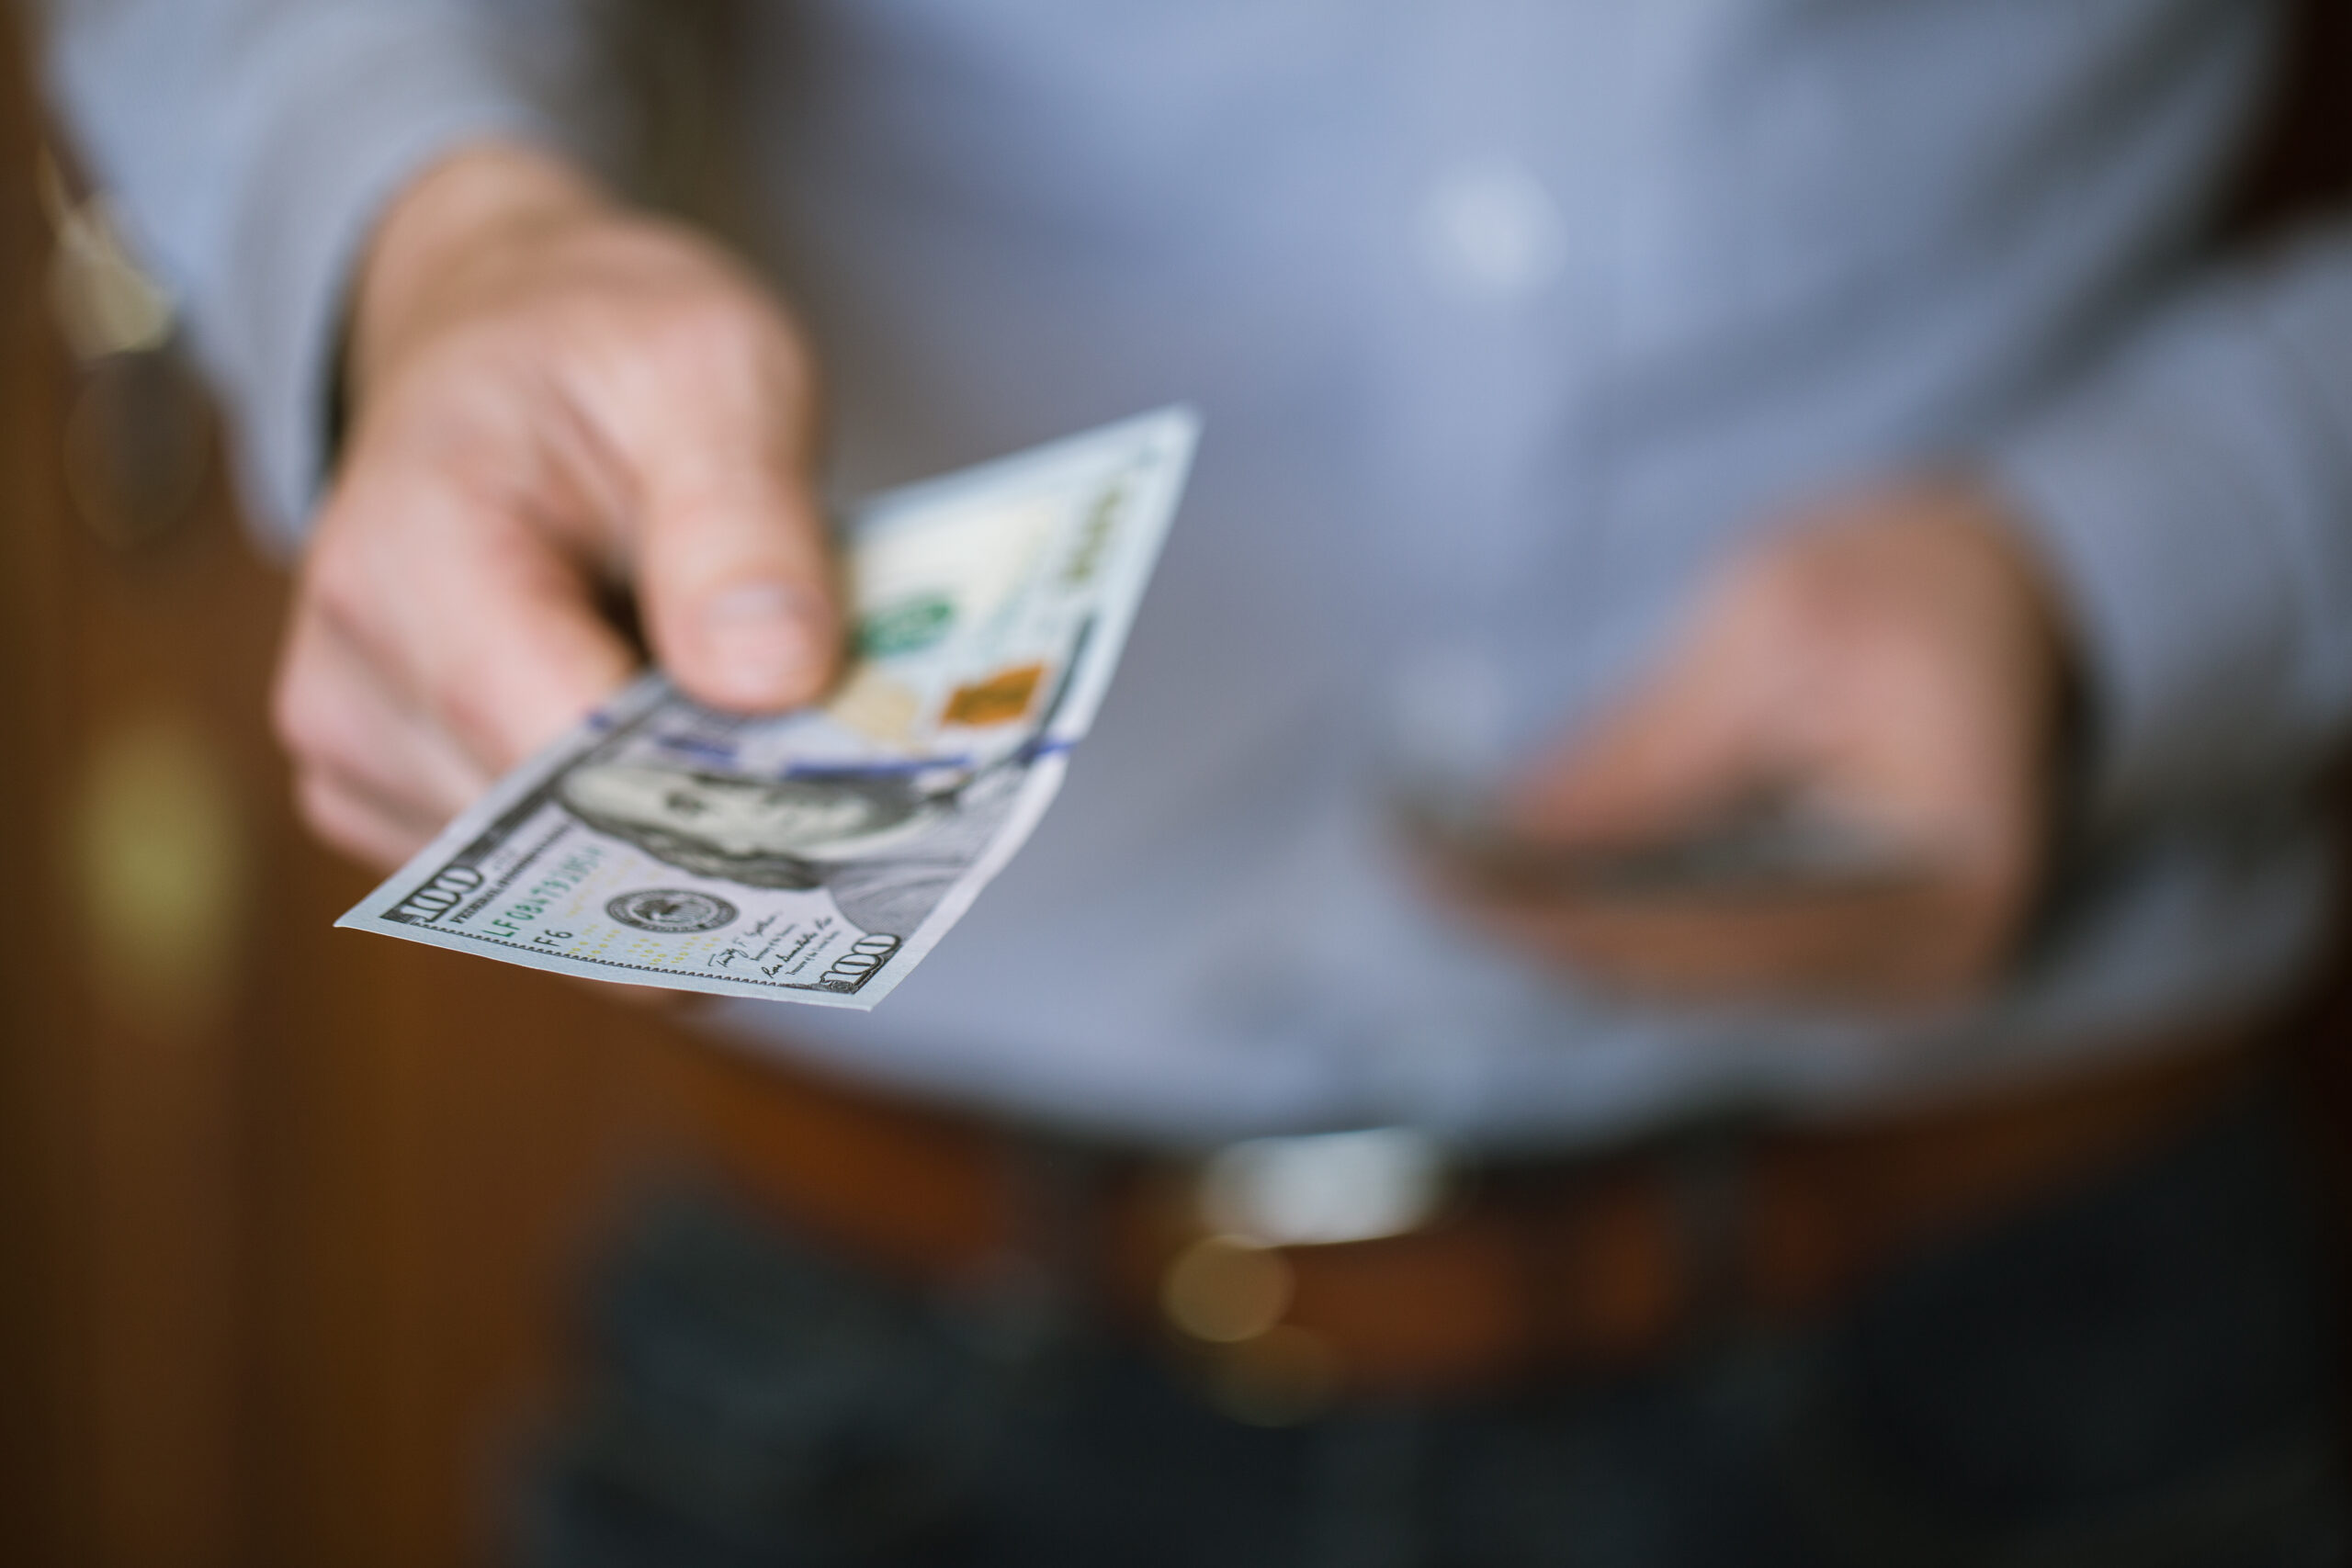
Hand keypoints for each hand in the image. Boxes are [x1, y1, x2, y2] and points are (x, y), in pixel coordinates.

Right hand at [273, 142, 839, 870]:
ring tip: (757, 726)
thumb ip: (743, 517)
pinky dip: (636, 838)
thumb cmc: (604, 344)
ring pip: (563, 889)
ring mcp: (356, 756)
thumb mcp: (715, 367)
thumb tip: (770, 679)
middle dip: (717, 824)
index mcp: (410, 556)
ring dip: (682, 834)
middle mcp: (348, 680)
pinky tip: (687, 750)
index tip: (852, 796)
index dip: (713, 798)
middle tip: (851, 776)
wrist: (503, 337)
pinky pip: (545, 885)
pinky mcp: (395, 802)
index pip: (559, 757)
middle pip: (563, 842)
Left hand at [1458, 481, 2074, 1007]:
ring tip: (1438, 864)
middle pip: (1677, 979)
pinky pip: (1698, 954)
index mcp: (1936, 894)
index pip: (1697, 936)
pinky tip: (1517, 874)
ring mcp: (1884, 975)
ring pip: (1676, 979)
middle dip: (1533, 923)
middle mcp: (1918, 972)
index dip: (1548, 911)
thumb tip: (1505, 839)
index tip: (1425, 866)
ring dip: (1555, 925)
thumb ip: (1647, 751)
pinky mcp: (1843, 952)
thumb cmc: (1916, 582)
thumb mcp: (1774, 628)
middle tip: (1406, 862)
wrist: (2026, 591)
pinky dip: (1605, 914)